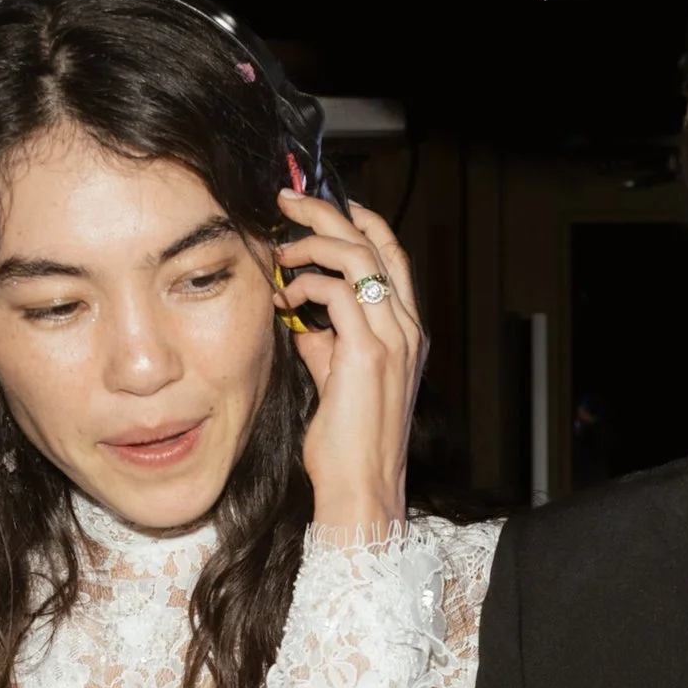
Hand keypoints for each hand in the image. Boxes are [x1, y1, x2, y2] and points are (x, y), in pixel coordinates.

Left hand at [276, 190, 423, 540]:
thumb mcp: (337, 382)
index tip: (324, 206)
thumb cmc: (348, 445)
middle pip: (375, 242)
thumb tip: (303, 321)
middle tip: (288, 201)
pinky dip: (305, 283)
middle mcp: (407, 329)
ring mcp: (392, 339)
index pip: (390, 256)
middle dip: (328, 211)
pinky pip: (335, 291)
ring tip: (280, 249)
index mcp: (406, 333)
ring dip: (311, 242)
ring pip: (357, 256)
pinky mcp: (367, 352)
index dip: (360, 222)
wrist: (361, 487)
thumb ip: (326, 345)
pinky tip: (283, 297)